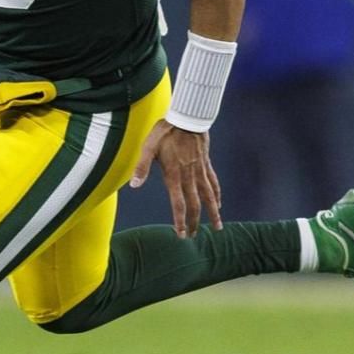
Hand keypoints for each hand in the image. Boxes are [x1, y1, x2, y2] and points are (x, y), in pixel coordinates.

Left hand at [129, 119, 222, 237]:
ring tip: (217, 227)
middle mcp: (190, 176)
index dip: (180, 220)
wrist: (187, 117)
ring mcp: (200, 171)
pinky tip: (219, 203)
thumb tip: (134, 185)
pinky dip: (217, 194)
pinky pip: (214, 183)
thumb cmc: (165, 131)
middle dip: (194, 222)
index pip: (179, 204)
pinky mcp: (206, 164)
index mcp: (175, 175)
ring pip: (209, 197)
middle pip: (195, 205)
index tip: (181, 234)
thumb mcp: (149, 147)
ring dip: (213, 213)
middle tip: (192, 236)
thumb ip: (141, 167)